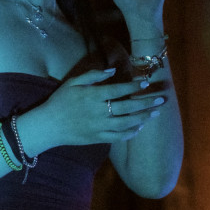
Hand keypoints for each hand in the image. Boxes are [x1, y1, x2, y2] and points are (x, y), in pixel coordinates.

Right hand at [40, 67, 167, 145]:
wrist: (49, 126)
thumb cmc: (60, 101)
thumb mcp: (73, 83)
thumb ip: (93, 75)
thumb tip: (112, 70)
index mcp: (92, 96)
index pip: (118, 90)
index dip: (133, 87)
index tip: (146, 83)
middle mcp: (99, 112)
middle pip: (127, 107)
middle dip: (146, 103)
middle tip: (161, 100)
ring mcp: (99, 127)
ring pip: (126, 123)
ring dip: (143, 118)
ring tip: (154, 113)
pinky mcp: (98, 138)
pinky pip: (118, 137)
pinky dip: (131, 132)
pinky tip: (139, 127)